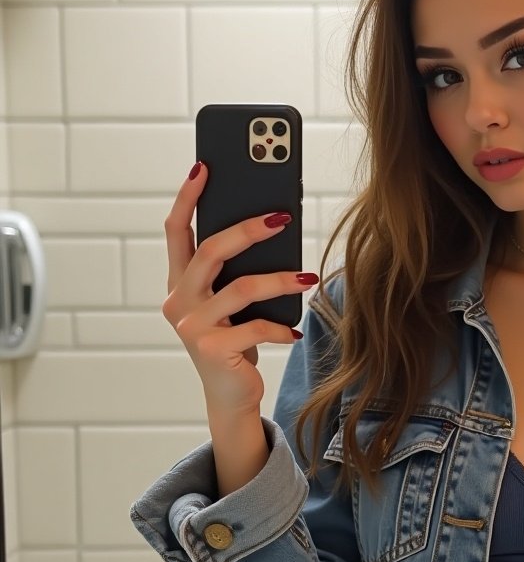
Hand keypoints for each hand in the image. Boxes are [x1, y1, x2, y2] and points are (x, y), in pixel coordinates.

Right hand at [162, 161, 316, 418]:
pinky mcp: (212, 349)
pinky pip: (256, 327)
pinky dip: (280, 327)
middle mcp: (179, 300)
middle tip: (282, 215)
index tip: (203, 166)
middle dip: (247, 229)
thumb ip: (240, 270)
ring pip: (241, 287)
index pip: (176, 231)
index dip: (188, 198)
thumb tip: (275, 224)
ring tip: (309, 276)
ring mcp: (192, 326)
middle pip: (210, 250)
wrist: (231, 395)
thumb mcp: (235, 301)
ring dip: (281, 280)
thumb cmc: (238, 339)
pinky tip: (294, 330)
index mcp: (181, 282)